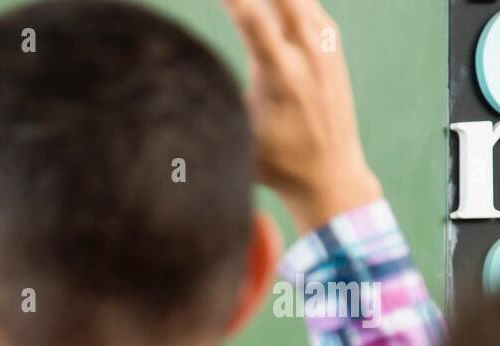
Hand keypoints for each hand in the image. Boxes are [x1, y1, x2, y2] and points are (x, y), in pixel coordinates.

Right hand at [223, 0, 381, 232]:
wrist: (331, 174)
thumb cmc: (275, 163)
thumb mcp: (239, 138)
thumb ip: (215, 108)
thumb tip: (167, 94)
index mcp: (283, 79)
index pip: (255, 21)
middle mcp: (309, 56)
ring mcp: (325, 48)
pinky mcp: (332, 47)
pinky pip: (309, 5)